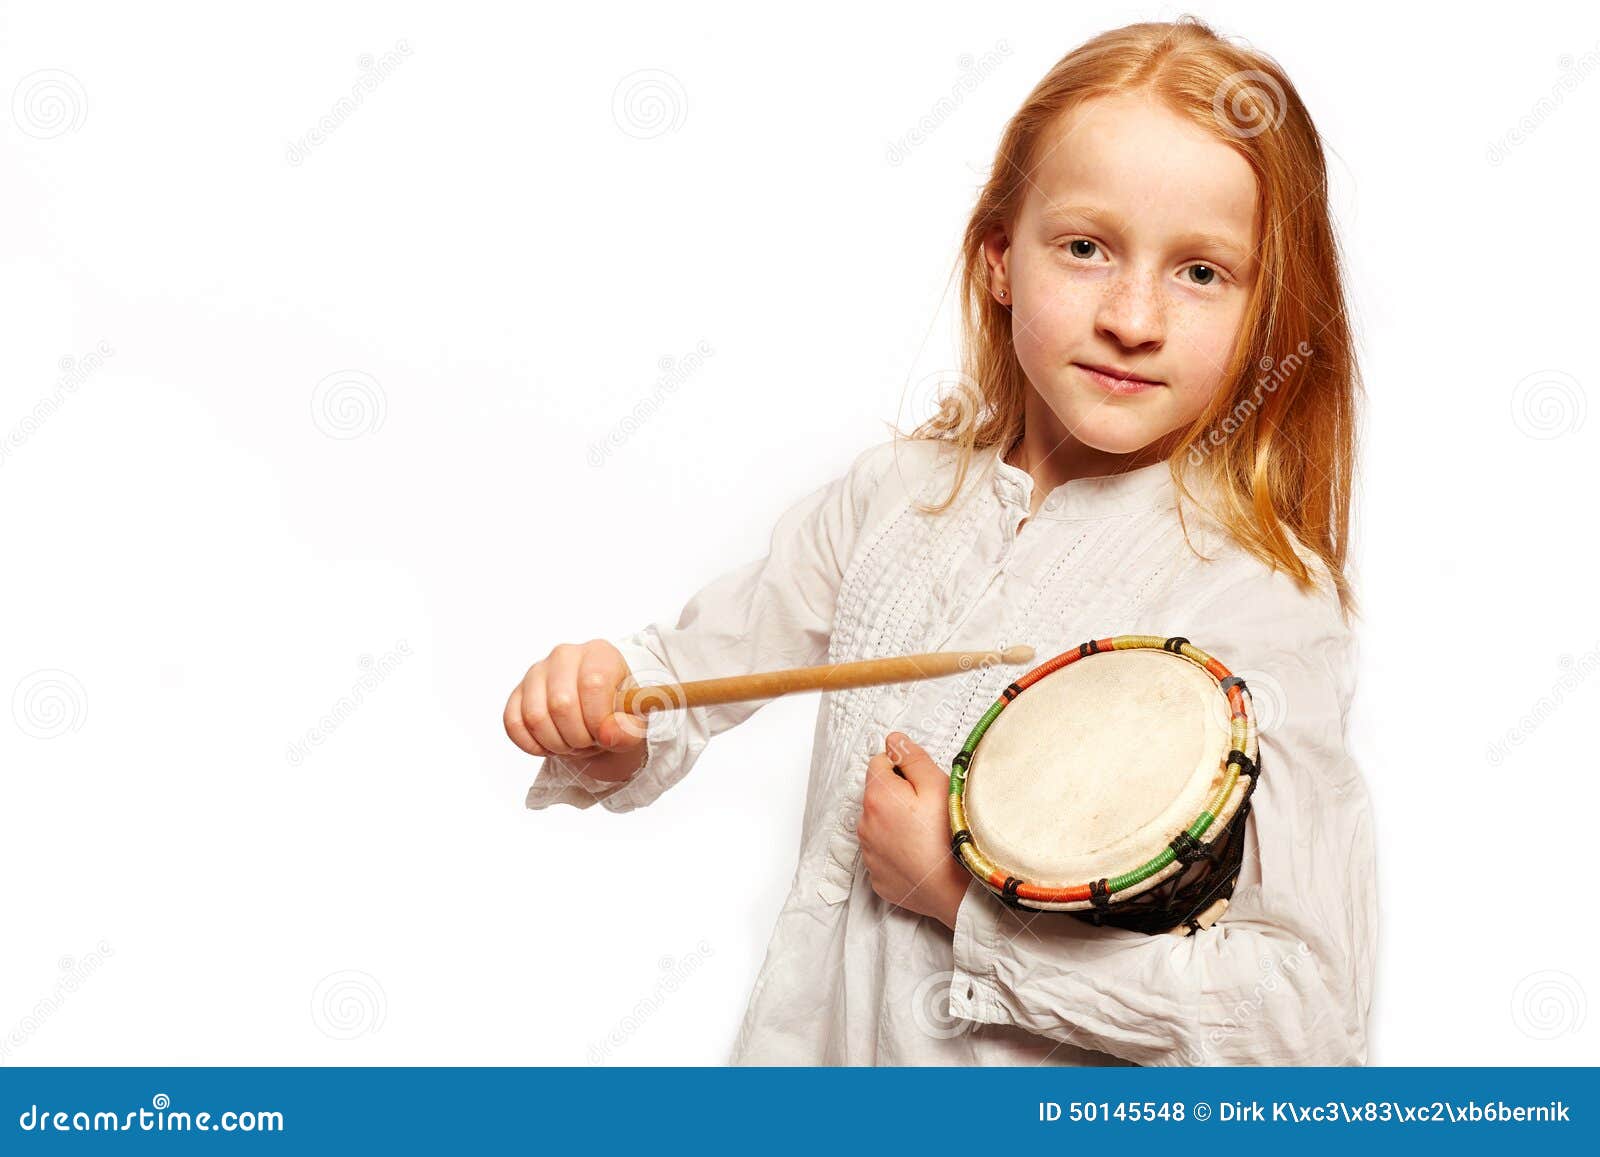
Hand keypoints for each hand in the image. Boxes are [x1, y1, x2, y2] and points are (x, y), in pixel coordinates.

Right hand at [503, 640, 648, 782]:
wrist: (598, 720)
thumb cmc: (617, 716)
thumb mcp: (634, 725)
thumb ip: (628, 730)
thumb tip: (607, 734)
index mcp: (599, 653)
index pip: (593, 683)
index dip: (598, 719)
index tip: (605, 734)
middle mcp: (565, 655)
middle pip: (562, 703)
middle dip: (577, 736)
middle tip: (589, 742)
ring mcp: (536, 672)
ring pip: (535, 716)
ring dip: (556, 743)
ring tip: (572, 742)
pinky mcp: (517, 693)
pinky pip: (514, 723)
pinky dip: (533, 744)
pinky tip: (551, 743)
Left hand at [858, 731, 971, 929]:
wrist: (959, 891)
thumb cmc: (952, 835)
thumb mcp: (938, 784)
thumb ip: (912, 758)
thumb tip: (893, 740)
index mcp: (877, 796)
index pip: (879, 763)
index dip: (903, 768)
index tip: (923, 784)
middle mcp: (864, 824)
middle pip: (877, 796)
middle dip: (898, 797)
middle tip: (929, 811)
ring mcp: (869, 855)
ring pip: (879, 825)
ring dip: (895, 824)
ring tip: (926, 835)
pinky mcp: (877, 878)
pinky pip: (884, 855)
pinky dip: (897, 852)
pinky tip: (920, 856)